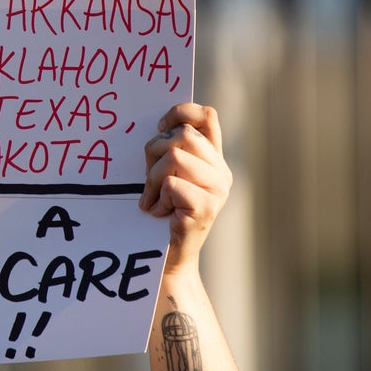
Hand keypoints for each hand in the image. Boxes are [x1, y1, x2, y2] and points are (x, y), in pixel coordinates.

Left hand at [139, 102, 231, 271]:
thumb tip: (158, 123)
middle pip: (183, 135)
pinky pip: (172, 183)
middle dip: (154, 152)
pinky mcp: (206, 208)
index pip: (207, 115)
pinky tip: (160, 213)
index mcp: (214, 158)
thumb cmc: (162, 211)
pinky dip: (157, 197)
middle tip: (148, 179)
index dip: (181, 112)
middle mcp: (222, 172)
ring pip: (175, 157)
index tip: (159, 128)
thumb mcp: (167, 173)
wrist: (169, 257)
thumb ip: (171, 148)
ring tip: (152, 199)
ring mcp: (218, 190)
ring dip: (153, 179)